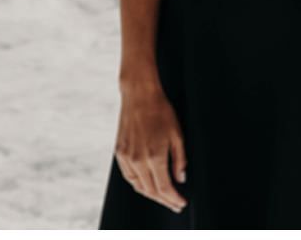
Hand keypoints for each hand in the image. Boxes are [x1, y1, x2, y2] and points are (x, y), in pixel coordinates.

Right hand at [114, 80, 187, 213]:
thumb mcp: (177, 134)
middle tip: (175, 204)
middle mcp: (138, 160)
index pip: (164, 187)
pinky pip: (129, 176)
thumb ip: (180, 159)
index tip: (181, 203)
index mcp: (154, 156)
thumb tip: (181, 178)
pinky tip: (147, 185)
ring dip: (151, 195)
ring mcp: (126, 158)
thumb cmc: (161, 111)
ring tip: (163, 197)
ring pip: (138, 186)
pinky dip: (139, 185)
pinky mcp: (119, 153)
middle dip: (164, 200)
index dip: (174, 198)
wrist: (139, 96)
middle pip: (150, 191)